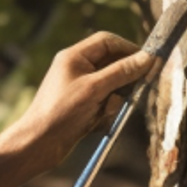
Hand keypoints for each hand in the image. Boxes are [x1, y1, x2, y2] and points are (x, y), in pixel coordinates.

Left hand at [1, 31, 157, 169]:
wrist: (37, 145)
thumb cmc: (61, 112)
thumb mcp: (95, 89)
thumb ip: (122, 71)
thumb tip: (148, 57)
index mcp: (74, 56)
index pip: (107, 41)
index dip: (129, 49)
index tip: (147, 62)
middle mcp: (77, 68)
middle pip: (112, 63)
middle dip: (124, 78)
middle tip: (135, 90)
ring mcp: (80, 88)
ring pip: (111, 85)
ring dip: (115, 98)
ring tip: (106, 111)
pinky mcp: (82, 106)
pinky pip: (105, 102)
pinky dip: (107, 111)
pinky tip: (97, 122)